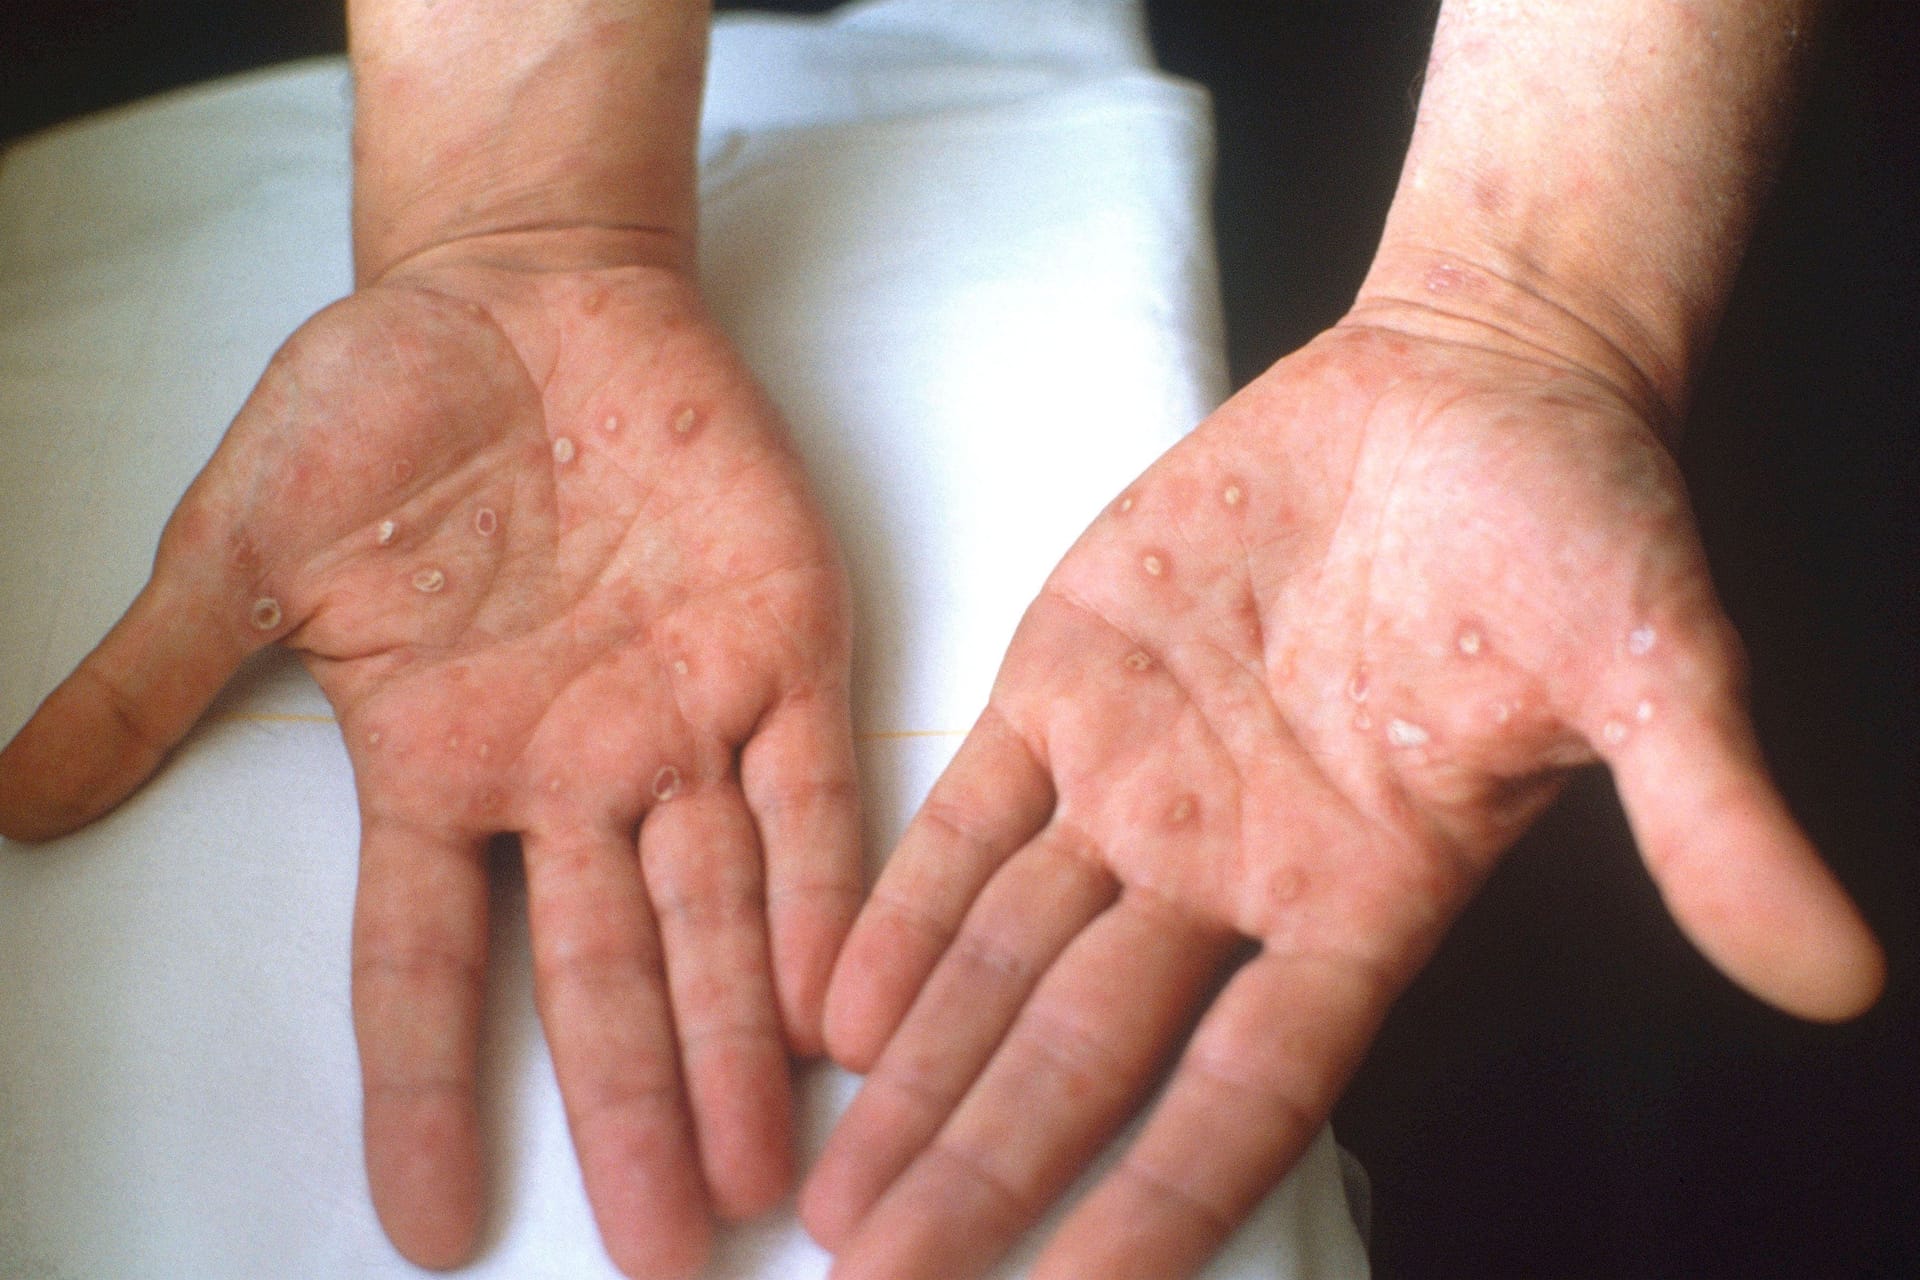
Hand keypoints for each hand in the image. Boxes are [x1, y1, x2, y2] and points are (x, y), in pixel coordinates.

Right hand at [0, 234, 861, 1277]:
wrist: (525, 291)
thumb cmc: (379, 407)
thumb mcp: (242, 544)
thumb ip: (154, 676)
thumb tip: (19, 804)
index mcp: (438, 768)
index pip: (424, 969)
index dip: (425, 1098)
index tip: (434, 1236)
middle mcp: (569, 777)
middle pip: (599, 978)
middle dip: (633, 1113)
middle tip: (670, 1253)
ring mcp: (681, 722)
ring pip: (718, 915)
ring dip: (741, 1045)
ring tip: (766, 1176)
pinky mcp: (779, 651)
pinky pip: (814, 797)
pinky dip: (831, 893)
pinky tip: (841, 1002)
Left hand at [799, 320, 1883, 1277]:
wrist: (1467, 386)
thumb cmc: (1576, 527)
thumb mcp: (1654, 670)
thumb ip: (1708, 821)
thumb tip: (1832, 978)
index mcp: (1361, 897)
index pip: (1244, 1090)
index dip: (1159, 1196)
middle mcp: (1228, 868)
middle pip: (1085, 1048)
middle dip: (983, 1160)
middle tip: (875, 1266)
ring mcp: (1136, 778)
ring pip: (1004, 951)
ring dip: (919, 1067)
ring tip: (834, 1188)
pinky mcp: (1067, 677)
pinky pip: (968, 816)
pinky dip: (905, 903)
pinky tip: (837, 1001)